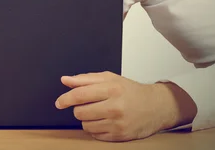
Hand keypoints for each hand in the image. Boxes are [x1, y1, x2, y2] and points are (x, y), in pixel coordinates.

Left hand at [55, 72, 196, 141]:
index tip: (59, 102)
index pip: (80, 95)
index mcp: (111, 88)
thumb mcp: (109, 78)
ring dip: (87, 119)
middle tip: (89, 105)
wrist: (156, 106)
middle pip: (80, 112)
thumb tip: (65, 80)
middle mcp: (115, 106)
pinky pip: (96, 135)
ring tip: (99, 112)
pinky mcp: (120, 136)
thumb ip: (85, 79)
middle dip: (79, 109)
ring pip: (86, 125)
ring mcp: (118, 123)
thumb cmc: (131, 91)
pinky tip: (105, 121)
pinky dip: (96, 128)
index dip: (65, 99)